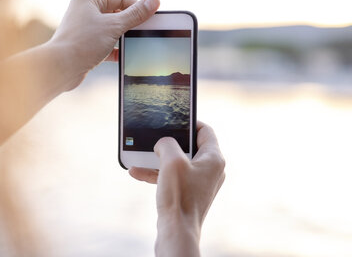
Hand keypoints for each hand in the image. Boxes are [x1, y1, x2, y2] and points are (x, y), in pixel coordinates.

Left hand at [48, 0, 159, 89]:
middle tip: (144, 30)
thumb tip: (154, 0)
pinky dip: (114, 49)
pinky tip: (123, 55)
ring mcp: (83, 30)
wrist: (61, 68)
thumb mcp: (114, 26)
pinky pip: (104, 44)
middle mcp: (83, 12)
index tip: (149, 16)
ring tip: (133, 43)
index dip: (136, 5)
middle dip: (130, 22)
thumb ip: (135, 14)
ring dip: (122, 36)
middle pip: (115, 12)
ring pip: (110, 29)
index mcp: (88, 0)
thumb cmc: (83, 43)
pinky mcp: (84, 46)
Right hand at [129, 122, 225, 256]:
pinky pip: (173, 177)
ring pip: (178, 162)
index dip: (189, 122)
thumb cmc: (179, 197)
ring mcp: (200, 182)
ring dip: (158, 159)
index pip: (205, 130)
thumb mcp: (171, 160)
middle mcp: (210, 169)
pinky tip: (137, 172)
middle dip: (168, 143)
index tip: (174, 119)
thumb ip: (167, 143)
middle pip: (190, 146)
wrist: (177, 232)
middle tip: (156, 137)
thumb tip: (163, 143)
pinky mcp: (189, 193)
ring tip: (139, 156)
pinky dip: (157, 173)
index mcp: (214, 158)